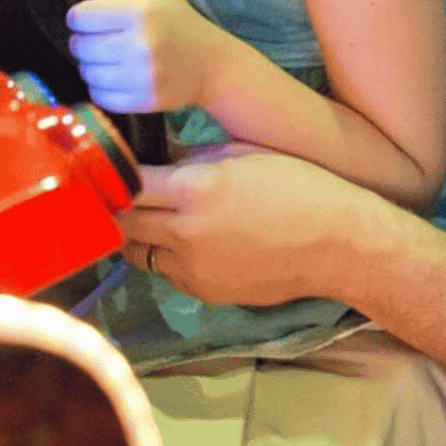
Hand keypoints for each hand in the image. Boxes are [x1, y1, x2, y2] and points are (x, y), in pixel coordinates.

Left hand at [66, 0, 221, 110]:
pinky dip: (99, 87)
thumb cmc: (181, 22)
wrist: (212, 65)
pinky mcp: (143, 101)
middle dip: (82, 41)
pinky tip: (113, 76)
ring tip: (104, 58)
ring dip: (90, 65)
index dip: (78, 17)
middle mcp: (140, 45)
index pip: (82, 16)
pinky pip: (99, 96)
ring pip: (87, 72)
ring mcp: (142, 76)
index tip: (88, 18)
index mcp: (141, 12)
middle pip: (81, 46)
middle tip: (97, 39)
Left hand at [118, 148, 373, 305]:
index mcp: (194, 190)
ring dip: (137, 234)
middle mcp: (186, 234)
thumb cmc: (295, 184)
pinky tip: (182, 238)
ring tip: (149, 215)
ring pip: (138, 252)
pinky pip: (166, 272)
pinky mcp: (206, 293)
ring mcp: (194, 270)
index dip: (114, 175)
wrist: (337, 242)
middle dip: (116, 206)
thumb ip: (188, 159)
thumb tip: (154, 162)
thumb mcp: (238, 152)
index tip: (109, 165)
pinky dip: (164, 256)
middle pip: (123, 223)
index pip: (128, 184)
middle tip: (118, 191)